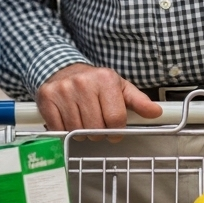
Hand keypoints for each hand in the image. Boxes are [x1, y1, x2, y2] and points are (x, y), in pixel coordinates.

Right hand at [35, 63, 161, 139]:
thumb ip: (138, 101)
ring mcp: (63, 90)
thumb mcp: (119, 88)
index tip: (114, 129)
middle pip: (96, 128)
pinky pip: (58, 129)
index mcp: (105, 79)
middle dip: (99, 132)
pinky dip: (64, 130)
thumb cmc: (95, 83)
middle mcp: (83, 82)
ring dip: (81, 132)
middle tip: (96, 123)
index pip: (116, 120)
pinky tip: (68, 119)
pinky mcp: (47, 97)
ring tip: (82, 120)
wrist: (64, 70)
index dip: (117, 130)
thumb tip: (156, 112)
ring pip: (77, 131)